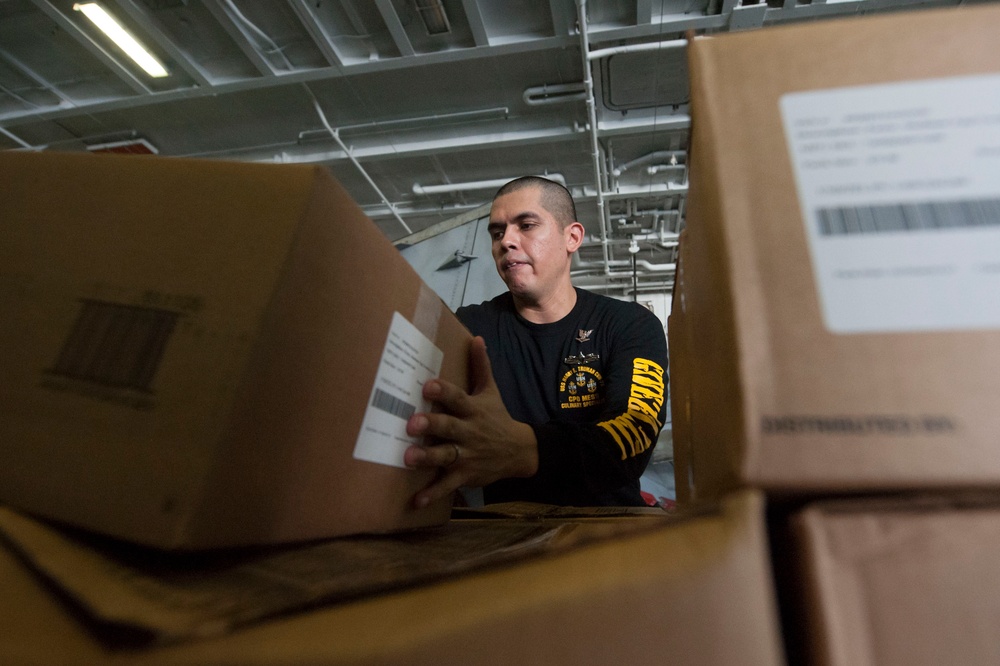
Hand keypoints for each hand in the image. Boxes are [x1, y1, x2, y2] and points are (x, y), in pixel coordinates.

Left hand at [404, 336, 537, 507]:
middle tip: (411, 424)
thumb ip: (481, 366)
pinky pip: (448, 485)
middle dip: (431, 426)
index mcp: (473, 410)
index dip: (443, 392)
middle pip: (449, 427)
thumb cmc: (497, 418)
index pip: (458, 398)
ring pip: (446, 456)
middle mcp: (469, 432)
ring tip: (407, 458)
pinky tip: (416, 500)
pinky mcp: (466, 475)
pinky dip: (433, 493)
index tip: (427, 385)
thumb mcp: (491, 391)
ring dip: (427, 458)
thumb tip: (476, 337)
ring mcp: (467, 455)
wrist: (520, 451)